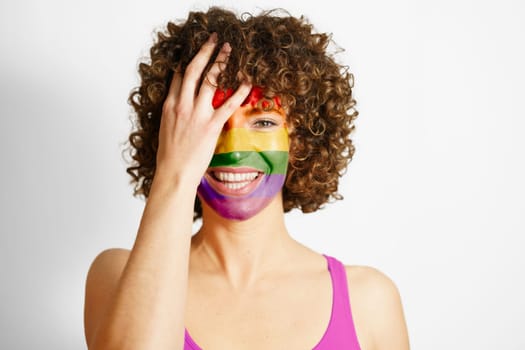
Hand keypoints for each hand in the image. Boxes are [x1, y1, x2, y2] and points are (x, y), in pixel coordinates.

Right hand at [153, 33, 251, 190]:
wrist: (174, 173)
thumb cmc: (170, 156)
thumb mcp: (166, 129)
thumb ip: (174, 114)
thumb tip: (182, 109)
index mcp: (169, 106)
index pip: (177, 77)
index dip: (187, 62)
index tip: (195, 53)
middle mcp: (182, 105)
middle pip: (193, 70)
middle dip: (204, 52)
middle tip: (213, 40)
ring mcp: (196, 114)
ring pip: (209, 80)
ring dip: (220, 62)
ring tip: (228, 50)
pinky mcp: (211, 125)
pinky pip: (228, 104)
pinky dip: (239, 91)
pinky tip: (246, 81)